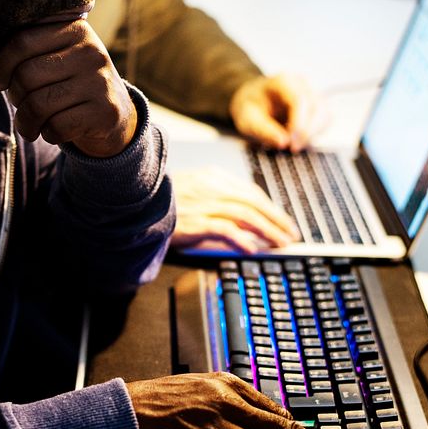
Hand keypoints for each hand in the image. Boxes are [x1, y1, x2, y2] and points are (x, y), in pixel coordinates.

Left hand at [0, 20, 136, 157]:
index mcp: (75, 29)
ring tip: (29, 125)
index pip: (22, 42)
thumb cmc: (71, 83)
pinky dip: (47, 135)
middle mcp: (91, 52)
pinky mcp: (105, 112)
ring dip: (26, 122)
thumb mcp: (59, 56)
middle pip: (27, 76)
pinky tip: (52, 132)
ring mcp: (100, 82)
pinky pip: (57, 127)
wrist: (115, 114)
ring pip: (38, 105)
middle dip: (15, 97)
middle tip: (21, 105)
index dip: (2, 67)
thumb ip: (31, 48)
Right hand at [170, 166, 297, 252]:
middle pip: (253, 203)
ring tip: (280, 243)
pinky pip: (225, 230)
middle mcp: (212, 188)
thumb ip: (213, 197)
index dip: (269, 207)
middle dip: (276, 219)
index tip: (280, 220)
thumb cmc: (162, 200)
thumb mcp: (190, 190)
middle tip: (290, 234)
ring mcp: (204, 204)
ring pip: (246, 216)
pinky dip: (241, 239)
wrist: (137, 201)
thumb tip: (236, 216)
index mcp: (212, 178)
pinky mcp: (195, 221)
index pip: (249, 192)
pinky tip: (252, 250)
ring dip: (267, 231)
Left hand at [229, 74, 322, 151]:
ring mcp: (312, 93)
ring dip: (313, 134)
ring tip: (294, 145)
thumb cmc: (249, 108)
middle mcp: (301, 84)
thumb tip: (283, 143)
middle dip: (307, 132)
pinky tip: (300, 140)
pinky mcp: (317, 106)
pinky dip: (316, 133)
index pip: (300, 100)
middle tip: (292, 148)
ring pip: (325, 114)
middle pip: (316, 107)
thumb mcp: (247, 120)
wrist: (252, 100)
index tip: (290, 143)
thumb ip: (263, 130)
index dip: (299, 124)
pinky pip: (325, 120)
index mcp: (283, 82)